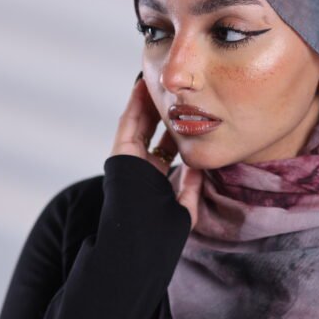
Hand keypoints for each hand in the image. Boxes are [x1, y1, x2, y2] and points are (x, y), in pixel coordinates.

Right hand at [109, 74, 202, 229]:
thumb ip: (190, 187)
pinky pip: (128, 124)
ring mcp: (129, 161)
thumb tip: (198, 168)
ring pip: (140, 124)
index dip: (175, 132)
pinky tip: (142, 87)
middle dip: (163, 112)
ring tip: (157, 81)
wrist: (140, 237)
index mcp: (156, 181)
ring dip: (147, 103)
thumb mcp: (185, 207)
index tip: (186, 115)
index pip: (166, 150)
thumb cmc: (164, 230)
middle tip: (173, 92)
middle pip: (153, 133)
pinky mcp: (121, 154)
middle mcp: (141, 169)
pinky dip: (134, 105)